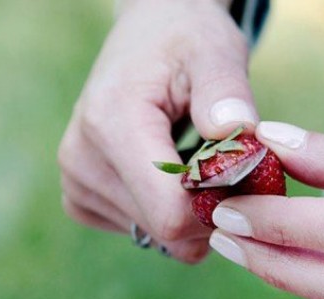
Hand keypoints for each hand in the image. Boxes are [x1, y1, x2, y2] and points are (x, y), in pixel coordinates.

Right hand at [58, 0, 252, 261]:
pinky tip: (173, 172)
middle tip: (231, 165)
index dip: (220, 206)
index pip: (171, 213)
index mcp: (110, 123)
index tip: (247, 175)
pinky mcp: (80, 199)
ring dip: (194, 211)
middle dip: (212, 209)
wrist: (148, 34)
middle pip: (168, 231)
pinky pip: (146, 234)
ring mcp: (76, 184)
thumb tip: (236, 127)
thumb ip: (226, 92)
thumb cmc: (186, 41)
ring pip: (161, 238)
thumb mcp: (215, 52)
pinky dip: (171, 213)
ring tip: (197, 159)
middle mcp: (81, 160)